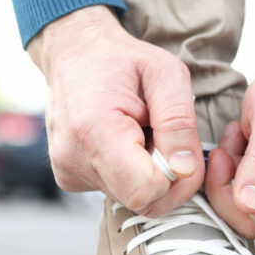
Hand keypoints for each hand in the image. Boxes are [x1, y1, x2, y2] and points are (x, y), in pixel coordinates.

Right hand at [28, 5, 203, 215]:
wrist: (76, 54)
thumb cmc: (123, 61)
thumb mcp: (166, 74)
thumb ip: (179, 122)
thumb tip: (185, 168)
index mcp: (95, 131)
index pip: (145, 190)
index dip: (176, 177)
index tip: (179, 147)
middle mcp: (74, 159)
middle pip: (142, 201)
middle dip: (168, 176)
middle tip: (164, 136)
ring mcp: (68, 172)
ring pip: (132, 198)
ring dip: (150, 171)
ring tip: (142, 132)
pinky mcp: (70, 178)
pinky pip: (117, 189)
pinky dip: (132, 171)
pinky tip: (127, 140)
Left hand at [205, 39, 254, 240]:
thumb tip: (250, 204)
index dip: (245, 201)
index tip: (230, 158)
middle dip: (232, 187)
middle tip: (229, 146)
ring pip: (251, 216)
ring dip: (232, 180)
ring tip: (237, 142)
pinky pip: (252, 204)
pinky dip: (237, 178)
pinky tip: (242, 150)